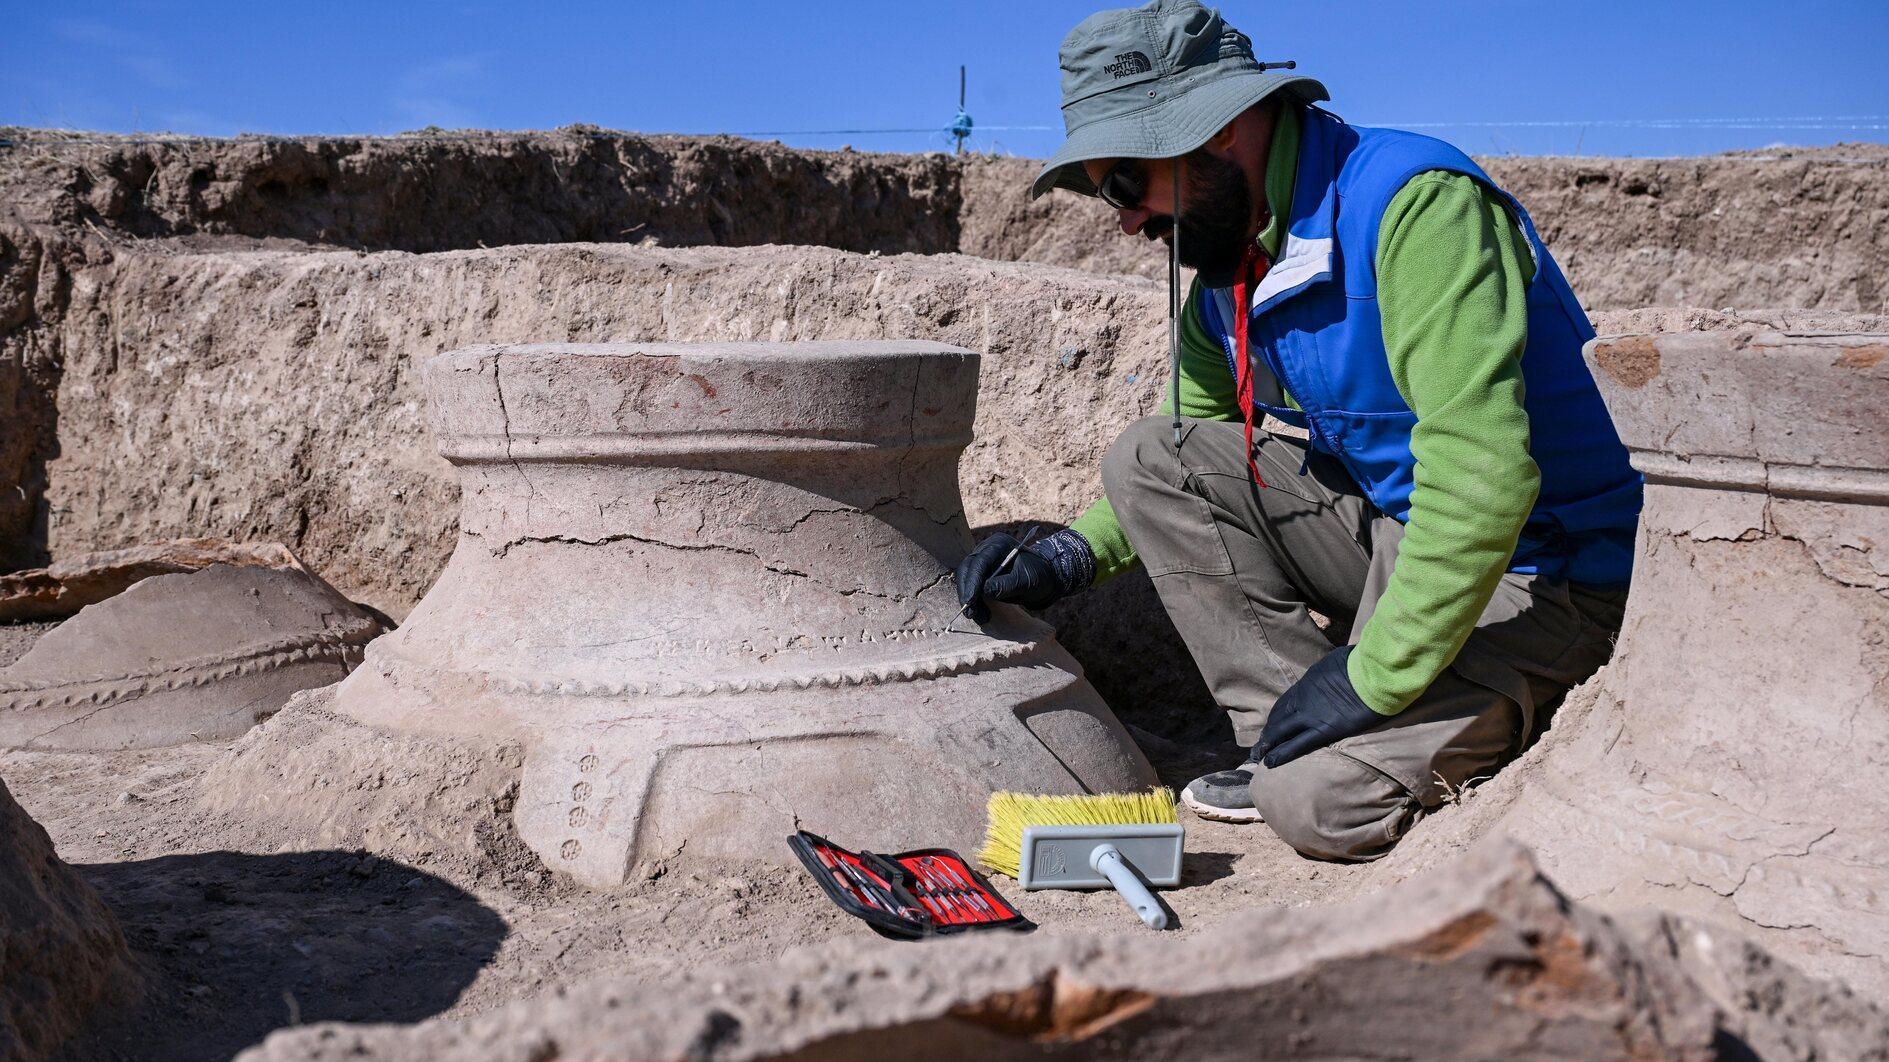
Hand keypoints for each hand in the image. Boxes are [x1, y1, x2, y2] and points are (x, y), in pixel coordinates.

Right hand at [954, 529, 1092, 621]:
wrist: (1045, 579)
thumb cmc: (1039, 576)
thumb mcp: (1027, 581)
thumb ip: (1007, 584)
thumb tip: (985, 591)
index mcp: (998, 545)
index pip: (979, 562)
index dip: (972, 582)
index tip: (970, 601)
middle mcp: (986, 550)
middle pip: (967, 569)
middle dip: (967, 592)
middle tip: (971, 614)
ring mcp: (982, 561)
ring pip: (966, 579)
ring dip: (969, 599)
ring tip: (980, 617)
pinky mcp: (982, 574)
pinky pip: (971, 586)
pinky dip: (974, 601)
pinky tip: (981, 614)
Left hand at [1254, 647, 1388, 767]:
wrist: (1374, 673)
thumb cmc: (1363, 663)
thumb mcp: (1340, 660)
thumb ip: (1333, 671)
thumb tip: (1338, 669)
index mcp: (1308, 682)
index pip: (1287, 701)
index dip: (1278, 714)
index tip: (1273, 723)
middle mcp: (1304, 698)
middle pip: (1280, 716)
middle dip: (1269, 731)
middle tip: (1261, 743)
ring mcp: (1311, 715)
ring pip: (1282, 731)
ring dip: (1269, 744)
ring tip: (1259, 755)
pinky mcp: (1324, 730)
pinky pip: (1298, 744)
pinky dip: (1282, 754)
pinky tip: (1270, 762)